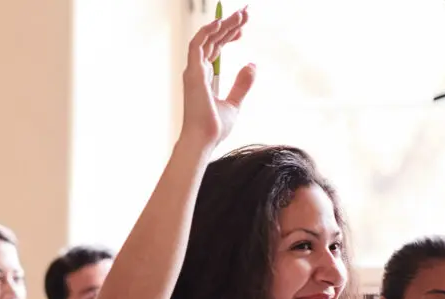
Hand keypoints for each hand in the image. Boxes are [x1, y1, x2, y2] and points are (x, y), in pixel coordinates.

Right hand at [179, 8, 254, 149]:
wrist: (204, 140)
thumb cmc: (214, 127)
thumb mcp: (234, 103)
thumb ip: (242, 84)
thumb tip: (252, 65)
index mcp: (204, 77)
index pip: (215, 48)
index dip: (228, 35)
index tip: (243, 28)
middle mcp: (196, 71)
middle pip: (213, 40)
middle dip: (228, 24)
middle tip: (245, 13)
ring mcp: (193, 71)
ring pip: (207, 38)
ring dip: (223, 24)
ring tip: (241, 15)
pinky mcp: (192, 72)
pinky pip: (198, 45)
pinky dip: (208, 31)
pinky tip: (222, 22)